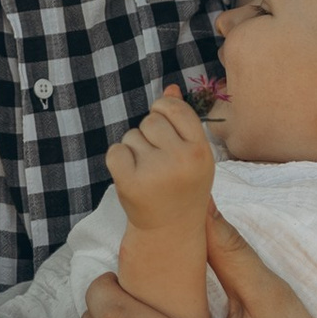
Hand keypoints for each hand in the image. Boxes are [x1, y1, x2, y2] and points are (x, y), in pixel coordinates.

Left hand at [104, 84, 216, 229]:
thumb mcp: (190, 154)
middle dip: (149, 135)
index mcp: (200, 150)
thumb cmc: (182, 186)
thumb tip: (170, 87)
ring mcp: (155, 171)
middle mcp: (181, 159)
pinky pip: (115, 151)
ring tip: (148, 172)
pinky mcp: (131, 183)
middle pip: (151, 121)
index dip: (164, 112)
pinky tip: (131, 176)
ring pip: (132, 136)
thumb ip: (182, 120)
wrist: (170, 230)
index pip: (174, 108)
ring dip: (135, 150)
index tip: (165, 130)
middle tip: (158, 160)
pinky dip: (119, 160)